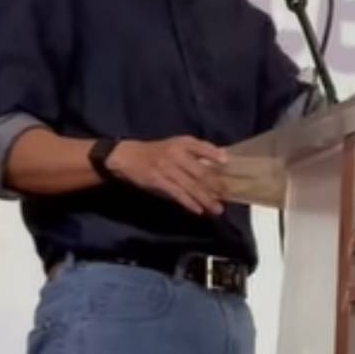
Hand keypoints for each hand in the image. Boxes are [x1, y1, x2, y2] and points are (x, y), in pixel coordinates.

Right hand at [108, 136, 228, 216]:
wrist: (126, 157)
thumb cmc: (157, 152)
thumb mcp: (176, 145)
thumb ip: (196, 151)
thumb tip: (221, 157)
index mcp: (182, 143)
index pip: (201, 146)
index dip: (214, 154)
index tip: (227, 162)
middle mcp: (175, 154)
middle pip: (200, 171)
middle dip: (215, 185)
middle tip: (228, 195)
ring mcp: (167, 168)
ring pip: (190, 186)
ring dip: (205, 198)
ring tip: (217, 209)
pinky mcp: (158, 181)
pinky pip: (177, 194)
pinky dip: (189, 202)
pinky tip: (199, 210)